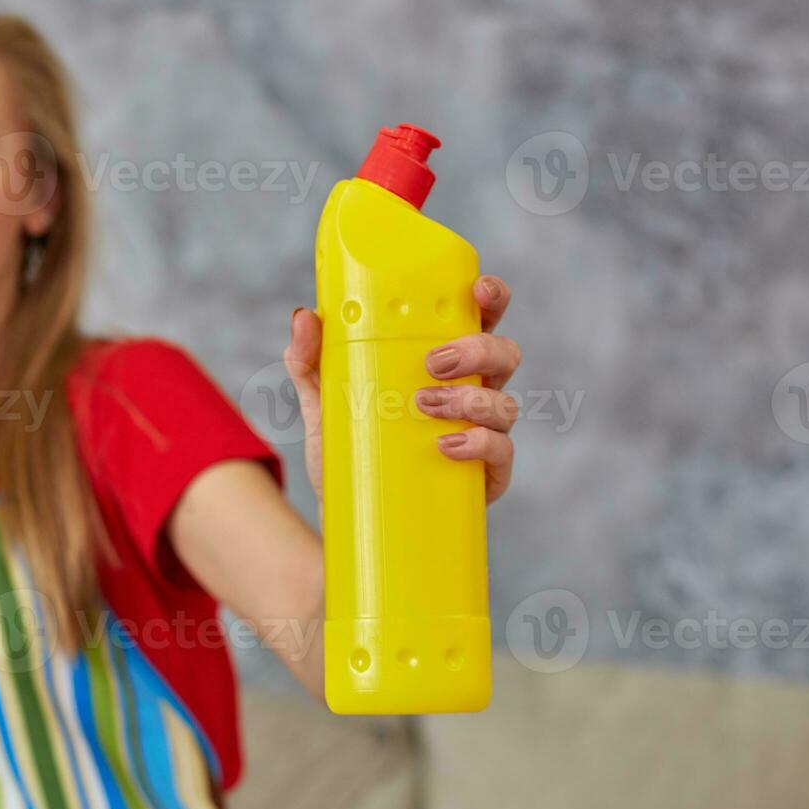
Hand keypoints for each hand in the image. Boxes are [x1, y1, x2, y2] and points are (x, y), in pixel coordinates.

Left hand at [282, 274, 520, 504]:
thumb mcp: (323, 403)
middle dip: (478, 349)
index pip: (479, 320)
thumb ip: (309, 361)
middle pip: (503, 354)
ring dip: (469, 399)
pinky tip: (447, 445)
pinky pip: (502, 452)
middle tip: (434, 362)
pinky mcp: (485, 475)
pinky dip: (480, 444)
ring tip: (425, 405)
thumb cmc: (348, 451)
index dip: (490, 298)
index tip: (477, 289)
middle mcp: (472, 392)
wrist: (348, 519)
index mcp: (444, 364)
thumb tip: (303, 317)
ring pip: (505, 403)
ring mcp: (483, 433)